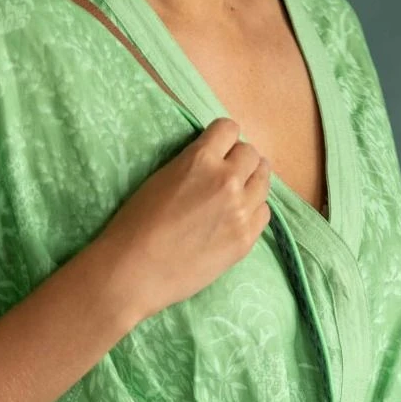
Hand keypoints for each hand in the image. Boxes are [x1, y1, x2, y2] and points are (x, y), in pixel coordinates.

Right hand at [97, 116, 271, 323]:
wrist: (136, 271)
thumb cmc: (136, 225)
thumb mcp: (163, 177)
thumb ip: (194, 165)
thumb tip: (214, 162)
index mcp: (200, 159)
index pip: (229, 129)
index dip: (223, 140)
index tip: (218, 152)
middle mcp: (227, 180)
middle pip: (251, 154)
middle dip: (239, 162)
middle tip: (226, 178)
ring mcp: (240, 211)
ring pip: (263, 181)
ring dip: (251, 184)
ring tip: (235, 197)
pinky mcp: (245, 239)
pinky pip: (264, 212)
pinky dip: (253, 212)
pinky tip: (236, 220)